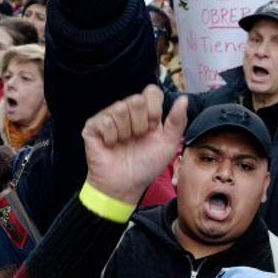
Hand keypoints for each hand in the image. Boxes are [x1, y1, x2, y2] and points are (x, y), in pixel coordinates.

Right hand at [83, 86, 187, 205]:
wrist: (125, 186)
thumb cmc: (146, 166)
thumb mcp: (168, 145)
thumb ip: (177, 121)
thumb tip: (184, 99)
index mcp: (146, 112)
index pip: (152, 92)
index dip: (154, 110)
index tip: (153, 129)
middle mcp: (127, 111)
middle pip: (136, 100)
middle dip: (140, 124)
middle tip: (137, 139)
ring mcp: (109, 116)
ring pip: (120, 109)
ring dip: (126, 132)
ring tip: (124, 144)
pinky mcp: (93, 126)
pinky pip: (105, 121)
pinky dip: (111, 137)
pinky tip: (111, 145)